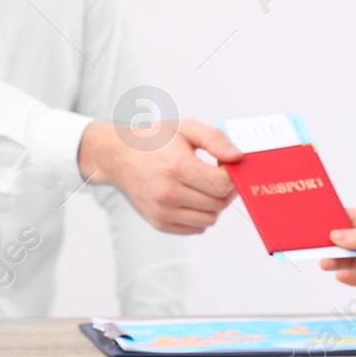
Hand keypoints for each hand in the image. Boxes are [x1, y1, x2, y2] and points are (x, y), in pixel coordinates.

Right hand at [79, 119, 241, 233]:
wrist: (118, 156)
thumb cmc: (153, 141)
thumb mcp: (186, 128)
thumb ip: (215, 139)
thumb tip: (237, 157)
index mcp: (176, 166)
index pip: (222, 184)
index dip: (232, 175)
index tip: (225, 165)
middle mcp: (168, 193)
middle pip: (219, 203)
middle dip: (226, 190)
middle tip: (218, 174)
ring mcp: (162, 211)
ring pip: (210, 219)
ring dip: (215, 204)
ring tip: (205, 186)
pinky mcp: (159, 222)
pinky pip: (195, 228)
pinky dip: (201, 215)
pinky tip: (193, 197)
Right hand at [319, 207, 355, 297]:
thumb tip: (335, 236)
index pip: (349, 218)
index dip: (331, 220)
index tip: (313, 221)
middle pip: (346, 242)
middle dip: (330, 243)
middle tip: (311, 245)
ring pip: (351, 261)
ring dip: (337, 262)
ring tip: (324, 261)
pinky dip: (350, 277)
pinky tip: (340, 274)